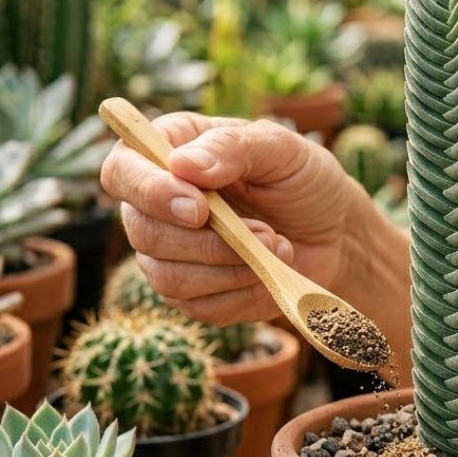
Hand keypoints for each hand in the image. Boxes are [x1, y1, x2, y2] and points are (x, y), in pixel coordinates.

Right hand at [100, 112, 362, 325]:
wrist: (335, 234)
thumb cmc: (304, 180)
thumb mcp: (282, 150)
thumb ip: (234, 148)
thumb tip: (182, 165)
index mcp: (169, 151)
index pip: (122, 171)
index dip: (149, 192)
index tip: (199, 208)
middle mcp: (157, 203)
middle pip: (142, 231)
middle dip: (208, 241)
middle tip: (266, 232)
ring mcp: (170, 253)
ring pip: (167, 276)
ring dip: (230, 269)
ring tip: (278, 248)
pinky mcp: (193, 294)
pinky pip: (198, 307)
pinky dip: (242, 293)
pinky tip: (269, 274)